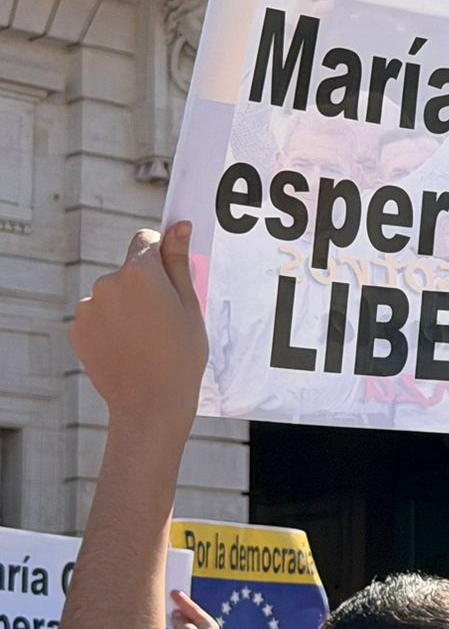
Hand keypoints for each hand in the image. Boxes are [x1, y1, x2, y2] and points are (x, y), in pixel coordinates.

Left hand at [72, 224, 207, 432]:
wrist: (150, 402)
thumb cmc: (181, 355)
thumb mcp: (190, 306)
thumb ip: (179, 262)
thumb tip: (179, 226)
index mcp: (140, 272)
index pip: (145, 241)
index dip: (161, 255)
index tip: (171, 276)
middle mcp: (108, 282)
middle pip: (128, 271)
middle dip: (145, 286)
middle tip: (166, 320)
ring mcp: (89, 306)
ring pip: (112, 295)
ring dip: (127, 308)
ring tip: (147, 339)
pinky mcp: (78, 328)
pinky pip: (98, 316)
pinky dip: (111, 326)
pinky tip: (129, 349)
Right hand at [167, 589, 217, 628]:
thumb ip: (180, 620)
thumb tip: (175, 614)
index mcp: (209, 625)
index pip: (194, 609)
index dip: (182, 600)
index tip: (173, 591)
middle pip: (187, 616)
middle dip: (177, 609)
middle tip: (167, 596)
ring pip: (180, 625)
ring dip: (171, 620)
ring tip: (162, 609)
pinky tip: (161, 625)